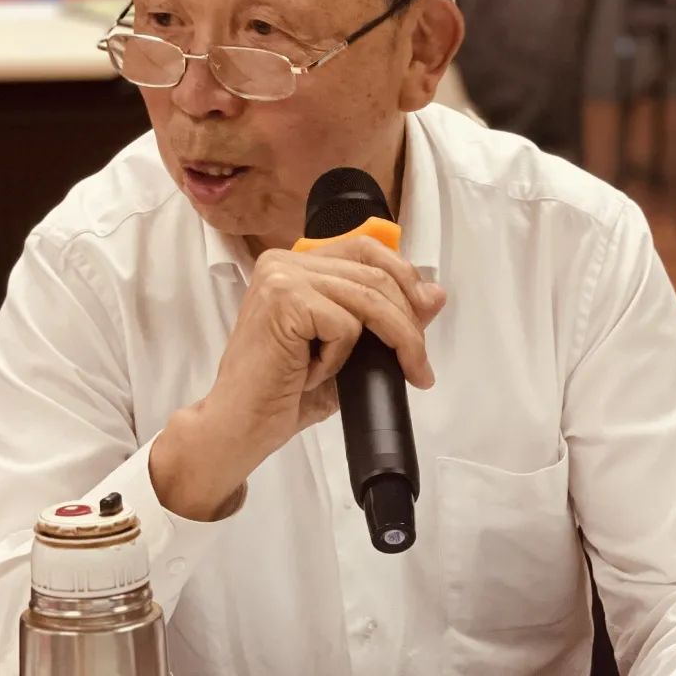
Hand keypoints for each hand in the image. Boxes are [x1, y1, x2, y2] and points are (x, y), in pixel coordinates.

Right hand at [150, 237, 445, 519]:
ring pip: (369, 298)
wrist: (241, 426)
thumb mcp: (349, 351)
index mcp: (296, 264)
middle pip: (375, 274)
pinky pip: (344, 324)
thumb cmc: (283, 392)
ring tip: (400, 373)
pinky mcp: (284, 301)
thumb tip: (435, 294)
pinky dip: (340, 358)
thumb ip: (387, 319)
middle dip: (409, 322)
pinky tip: (313, 374)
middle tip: (419, 365)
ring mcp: (281, 278)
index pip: (368, 250)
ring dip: (395, 341)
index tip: (424, 321)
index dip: (405, 281)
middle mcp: (284, 262)